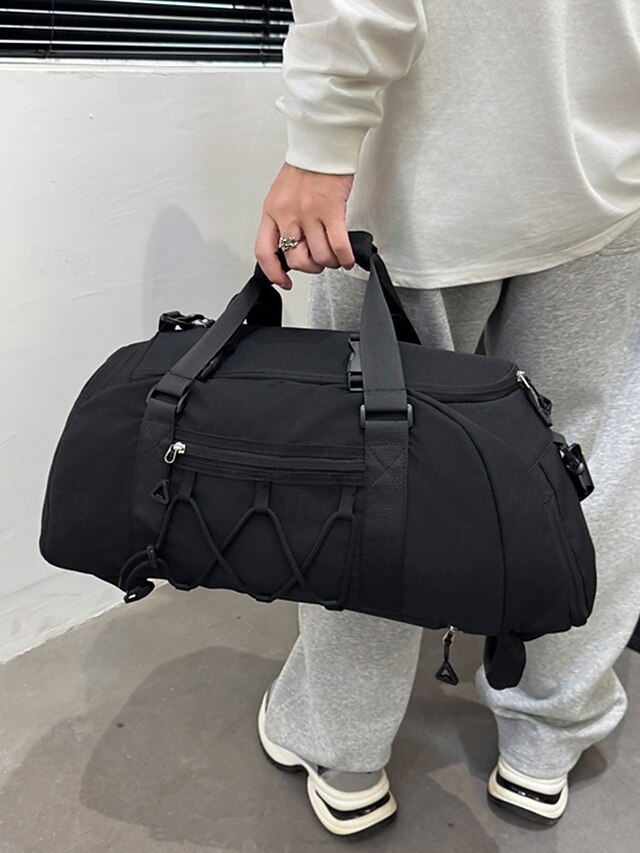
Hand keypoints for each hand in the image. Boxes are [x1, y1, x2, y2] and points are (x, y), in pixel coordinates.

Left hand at [255, 162, 355, 288]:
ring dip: (330, 262)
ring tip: (336, 256)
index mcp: (272, 211)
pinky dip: (345, 257)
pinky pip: (337, 246)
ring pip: (319, 256)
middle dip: (311, 267)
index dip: (273, 273)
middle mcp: (287, 214)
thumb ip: (284, 221)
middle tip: (319, 262)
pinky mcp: (331, 210)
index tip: (284, 282)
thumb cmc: (306, 167)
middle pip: (296, 259)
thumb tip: (293, 246)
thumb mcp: (282, 195)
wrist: (322, 143)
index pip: (264, 251)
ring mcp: (308, 213)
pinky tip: (347, 257)